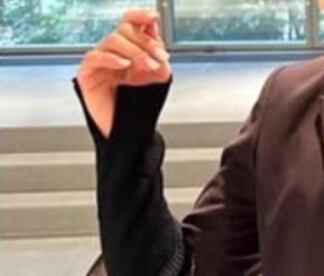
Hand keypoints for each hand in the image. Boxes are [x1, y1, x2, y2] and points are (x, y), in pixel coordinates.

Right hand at [74, 8, 170, 138]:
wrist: (127, 135)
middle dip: (145, 43)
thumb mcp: (154, 79)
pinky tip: (125, 65)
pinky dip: (112, 58)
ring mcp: (97, 63)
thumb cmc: (138, 110)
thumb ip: (155, 55)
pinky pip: (96, 58)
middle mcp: (110, 54)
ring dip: (134, 52)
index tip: (154, 17)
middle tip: (161, 57)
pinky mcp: (86, 75)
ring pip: (112, 42)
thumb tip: (154, 31)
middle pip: (123, 32)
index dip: (140, 17)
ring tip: (148, 65)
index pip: (129, 24)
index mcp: (126, 52)